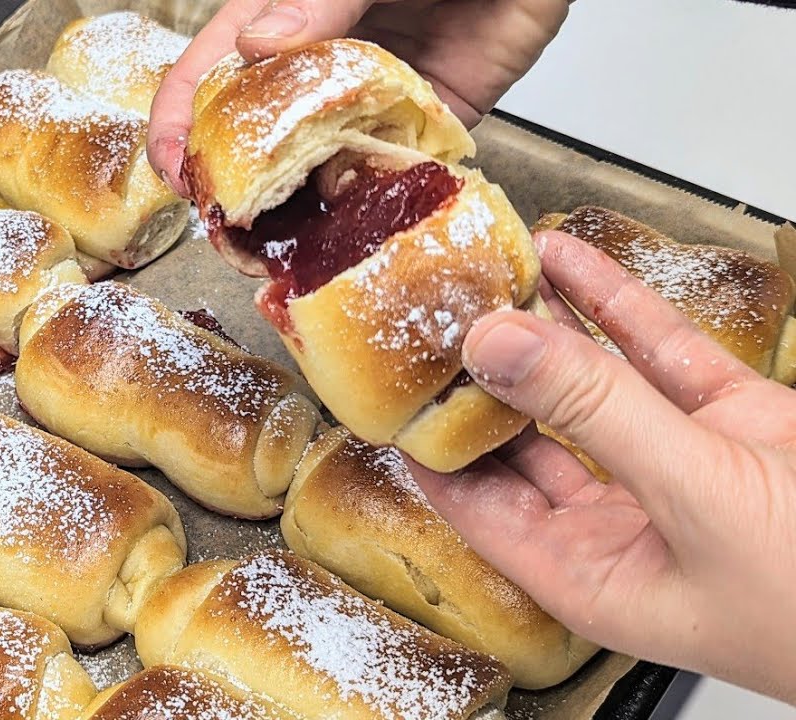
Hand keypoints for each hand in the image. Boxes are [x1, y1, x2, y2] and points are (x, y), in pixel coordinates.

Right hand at [148, 0, 569, 194]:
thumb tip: (252, 43)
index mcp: (283, 17)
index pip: (212, 74)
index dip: (181, 122)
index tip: (176, 170)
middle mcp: (315, 68)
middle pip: (254, 136)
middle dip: (234, 187)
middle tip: (224, 231)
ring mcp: (365, 101)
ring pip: (315, 167)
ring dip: (297, 209)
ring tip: (279, 249)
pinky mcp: (422, 128)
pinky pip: (388, 174)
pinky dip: (370, 203)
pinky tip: (352, 232)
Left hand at [407, 230, 795, 702]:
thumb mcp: (692, 495)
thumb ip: (593, 412)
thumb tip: (493, 344)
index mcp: (587, 573)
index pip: (472, 503)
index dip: (427, 440)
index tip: (386, 379)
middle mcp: (621, 524)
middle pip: (522, 437)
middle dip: (480, 371)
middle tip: (429, 312)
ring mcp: (678, 468)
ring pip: (590, 384)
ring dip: (542, 324)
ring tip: (488, 270)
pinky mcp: (734, 424)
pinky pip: (657, 357)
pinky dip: (614, 307)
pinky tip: (569, 265)